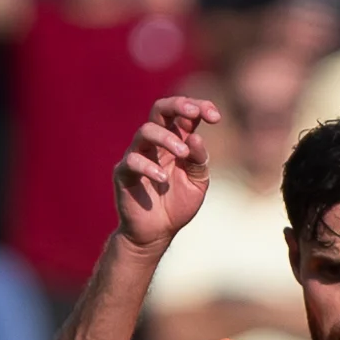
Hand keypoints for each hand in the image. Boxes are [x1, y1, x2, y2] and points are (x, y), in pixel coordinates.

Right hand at [112, 96, 219, 253]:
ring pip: (146, 131)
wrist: (156, 234)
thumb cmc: (177, 205)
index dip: (200, 107)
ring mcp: (138, 155)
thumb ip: (199, 161)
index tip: (216, 117)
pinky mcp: (124, 173)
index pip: (185, 114)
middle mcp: (155, 143)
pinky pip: (132, 161)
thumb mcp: (197, 182)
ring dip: (167, 137)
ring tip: (183, 152)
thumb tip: (196, 137)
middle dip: (177, 105)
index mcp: (176, 141)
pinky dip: (149, 167)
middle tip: (193, 112)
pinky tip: (163, 179)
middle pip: (160, 109)